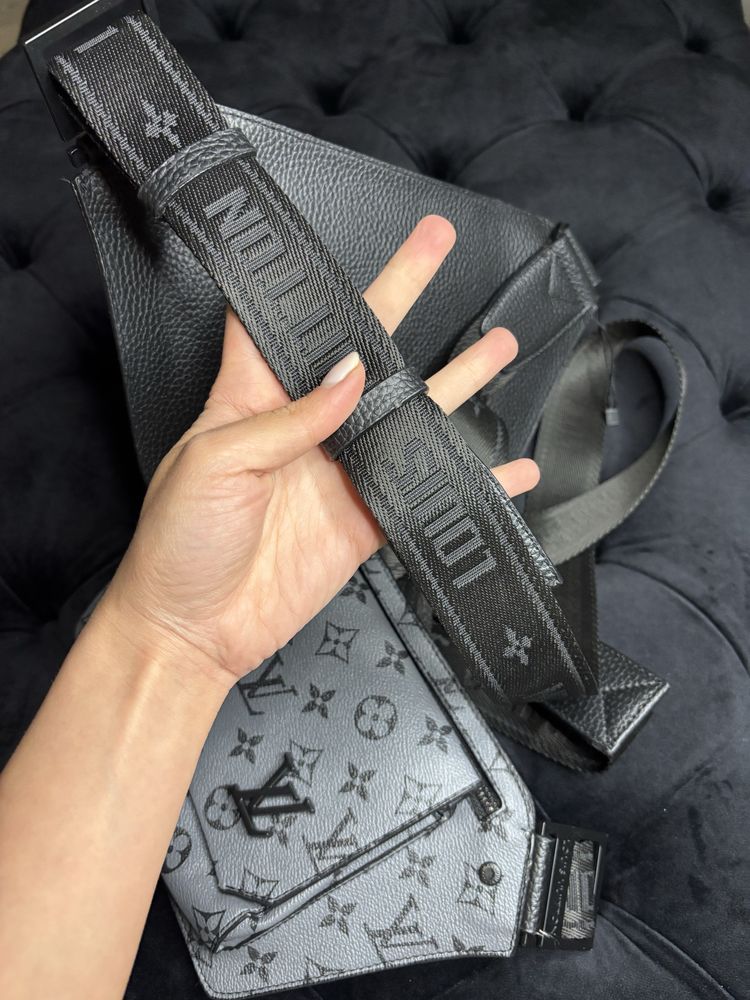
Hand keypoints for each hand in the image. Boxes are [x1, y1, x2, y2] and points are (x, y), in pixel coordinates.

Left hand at [98, 216, 538, 684]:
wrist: (194, 629)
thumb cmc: (178, 541)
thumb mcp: (216, 463)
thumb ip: (288, 418)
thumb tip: (352, 373)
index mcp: (253, 396)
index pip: (283, 319)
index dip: (309, 280)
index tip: (339, 234)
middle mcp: (305, 424)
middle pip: (366, 347)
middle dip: (402, 292)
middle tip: (438, 243)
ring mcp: (341, 470)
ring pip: (410, 411)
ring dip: (456, 378)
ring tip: (499, 345)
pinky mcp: (366, 519)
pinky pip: (427, 490)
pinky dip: (474, 482)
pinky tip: (512, 470)